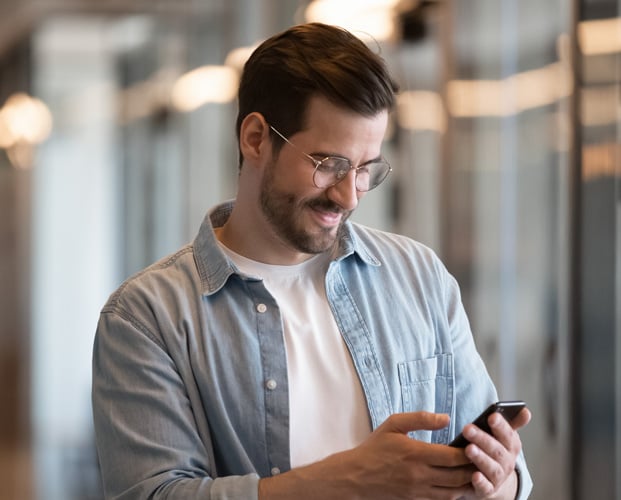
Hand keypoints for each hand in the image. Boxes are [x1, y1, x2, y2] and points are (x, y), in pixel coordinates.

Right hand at [260, 411, 476, 499]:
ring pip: (454, 491)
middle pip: (458, 476)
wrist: (356, 476)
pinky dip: (456, 493)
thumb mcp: (394, 424)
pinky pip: (443, 499)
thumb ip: (421, 418)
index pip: (452, 456)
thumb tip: (446, 418)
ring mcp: (419, 491)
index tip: (477, 442)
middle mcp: (420, 475)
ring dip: (469, 483)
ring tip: (478, 472)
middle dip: (474, 467)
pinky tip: (461, 485)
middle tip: (485, 458)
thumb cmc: (375, 447)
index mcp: (416, 454)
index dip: (469, 451)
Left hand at [459, 407, 530, 498]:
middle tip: (467, 428)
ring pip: (490, 467)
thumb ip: (512, 422)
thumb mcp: (503, 436)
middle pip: (496, 449)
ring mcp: (498, 476)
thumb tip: (525, 410)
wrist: (496, 480)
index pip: (507, 434)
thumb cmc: (495, 450)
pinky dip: (481, 482)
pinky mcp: (488, 489)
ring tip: (469, 449)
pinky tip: (474, 476)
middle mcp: (507, 461)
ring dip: (480, 458)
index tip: (491, 416)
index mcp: (511, 446)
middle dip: (482, 438)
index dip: (500, 426)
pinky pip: (485, 486)